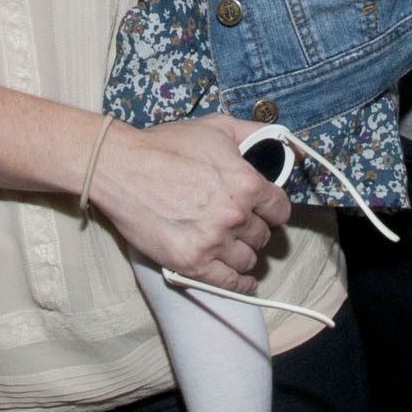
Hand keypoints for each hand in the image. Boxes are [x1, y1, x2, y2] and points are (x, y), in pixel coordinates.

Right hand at [89, 113, 287, 291]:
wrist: (120, 167)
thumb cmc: (165, 146)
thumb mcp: (217, 127)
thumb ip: (257, 135)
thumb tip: (290, 150)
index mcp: (246, 183)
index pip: (279, 209)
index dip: (272, 209)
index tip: (265, 212)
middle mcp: (235, 216)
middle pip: (263, 235)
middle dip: (254, 228)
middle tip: (239, 223)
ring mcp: (213, 242)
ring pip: (248, 259)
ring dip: (243, 252)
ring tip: (232, 244)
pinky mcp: (191, 263)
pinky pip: (230, 283)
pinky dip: (240, 284)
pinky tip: (242, 279)